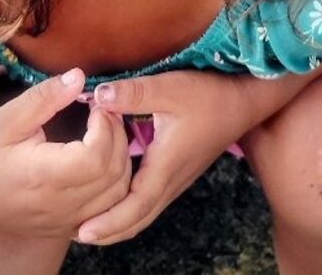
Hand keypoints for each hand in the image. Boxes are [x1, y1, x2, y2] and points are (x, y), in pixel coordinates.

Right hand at [0, 69, 131, 237]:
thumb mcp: (7, 118)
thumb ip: (44, 97)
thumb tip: (79, 76)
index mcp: (43, 177)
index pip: (96, 157)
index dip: (106, 127)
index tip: (96, 105)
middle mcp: (59, 206)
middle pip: (113, 174)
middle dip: (118, 136)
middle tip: (106, 112)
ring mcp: (66, 221)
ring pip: (117, 195)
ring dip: (122, 159)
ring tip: (106, 132)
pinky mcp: (69, 227)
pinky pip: (109, 211)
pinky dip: (118, 185)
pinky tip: (105, 160)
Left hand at [76, 69, 252, 243]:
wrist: (243, 101)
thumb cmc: (208, 95)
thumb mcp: (170, 88)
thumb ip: (134, 93)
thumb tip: (97, 96)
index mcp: (165, 166)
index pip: (134, 207)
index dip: (108, 222)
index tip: (82, 232)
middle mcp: (171, 180)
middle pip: (137, 220)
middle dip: (108, 231)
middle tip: (77, 234)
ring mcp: (177, 178)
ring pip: (145, 212)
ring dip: (119, 222)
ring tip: (90, 222)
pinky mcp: (178, 171)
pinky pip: (151, 201)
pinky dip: (131, 209)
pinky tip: (116, 198)